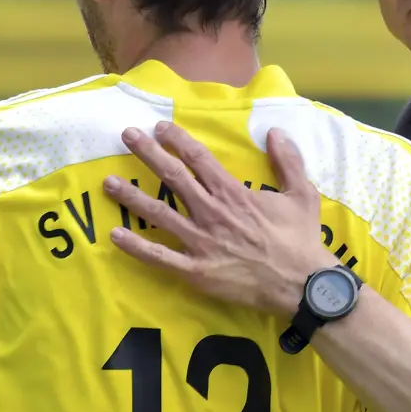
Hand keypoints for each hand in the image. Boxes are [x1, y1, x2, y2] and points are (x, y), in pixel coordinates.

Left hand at [102, 122, 338, 316]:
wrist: (301, 284)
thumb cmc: (301, 240)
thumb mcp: (302, 194)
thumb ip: (288, 161)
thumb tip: (275, 132)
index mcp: (234, 192)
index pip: (199, 158)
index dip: (178, 140)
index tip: (159, 128)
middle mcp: (211, 212)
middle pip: (173, 177)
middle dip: (148, 153)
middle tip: (127, 135)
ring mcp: (201, 242)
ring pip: (159, 213)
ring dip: (132, 196)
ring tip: (108, 183)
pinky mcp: (196, 270)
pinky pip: (160, 257)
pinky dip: (136, 246)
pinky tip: (116, 235)